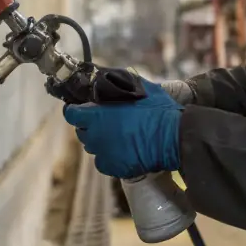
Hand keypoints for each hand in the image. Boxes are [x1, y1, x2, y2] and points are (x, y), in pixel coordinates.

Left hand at [62, 78, 182, 177]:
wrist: (175, 137)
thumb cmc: (157, 110)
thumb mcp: (138, 87)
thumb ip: (118, 83)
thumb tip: (106, 76)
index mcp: (97, 116)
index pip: (70, 114)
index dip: (74, 110)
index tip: (79, 108)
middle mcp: (96, 136)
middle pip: (81, 131)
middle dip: (89, 125)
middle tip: (105, 120)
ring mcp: (104, 154)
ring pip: (92, 147)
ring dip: (99, 140)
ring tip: (116, 135)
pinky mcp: (114, 168)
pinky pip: (103, 162)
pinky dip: (108, 157)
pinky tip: (121, 151)